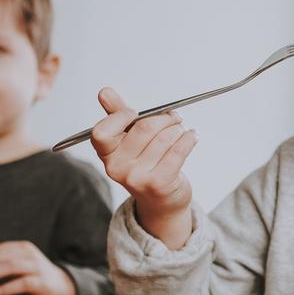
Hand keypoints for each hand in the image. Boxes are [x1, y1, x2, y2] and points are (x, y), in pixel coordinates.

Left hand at [0, 241, 74, 294]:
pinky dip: (8, 287)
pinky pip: (24, 282)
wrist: (61, 286)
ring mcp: (38, 268)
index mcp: (23, 248)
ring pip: (13, 266)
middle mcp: (31, 255)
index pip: (0, 249)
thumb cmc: (32, 274)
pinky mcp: (43, 282)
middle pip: (4, 256)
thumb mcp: (13, 264)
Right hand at [90, 87, 197, 248]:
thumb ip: (116, 114)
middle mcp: (117, 168)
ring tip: (181, 129)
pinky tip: (192, 136)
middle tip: (174, 117)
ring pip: (164, 138)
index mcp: (106, 154)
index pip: (102, 132)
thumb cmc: (144, 164)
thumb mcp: (127, 140)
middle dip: (164, 118)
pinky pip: (178, 151)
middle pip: (143, 128)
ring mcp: (137, 178)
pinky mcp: (159, 184)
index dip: (120, 117)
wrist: (160, 202)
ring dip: (178, 129)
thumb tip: (105, 92)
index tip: (135, 113)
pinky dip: (189, 139)